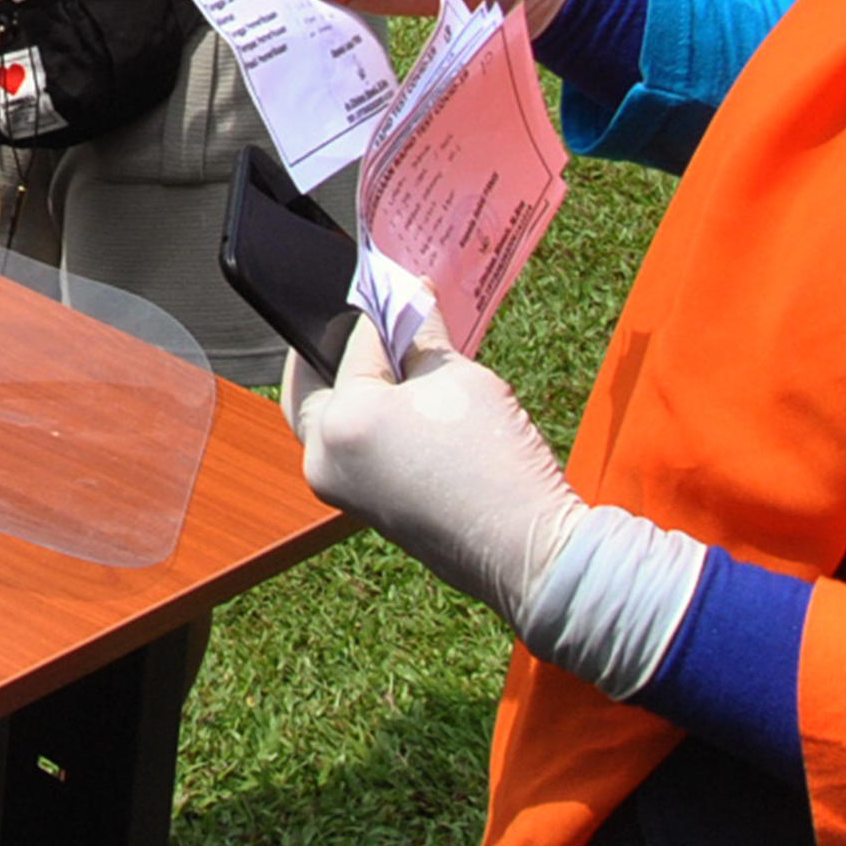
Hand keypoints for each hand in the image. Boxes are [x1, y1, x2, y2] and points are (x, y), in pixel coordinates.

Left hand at [291, 306, 585, 635]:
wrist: (532, 553)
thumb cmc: (495, 463)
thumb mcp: (458, 378)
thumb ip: (421, 333)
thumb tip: (411, 295)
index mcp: (339, 425)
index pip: (354, 347)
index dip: (385, 315)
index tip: (401, 292)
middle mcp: (325, 462)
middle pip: (313, 387)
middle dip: (337, 351)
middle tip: (369, 325)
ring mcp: (344, 492)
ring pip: (333, 422)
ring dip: (358, 389)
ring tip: (400, 362)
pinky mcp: (368, 510)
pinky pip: (356, 452)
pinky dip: (374, 424)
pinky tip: (411, 405)